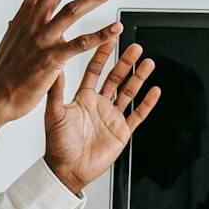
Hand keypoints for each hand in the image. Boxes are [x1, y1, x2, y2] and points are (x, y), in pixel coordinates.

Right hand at [0, 0, 122, 128]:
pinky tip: (116, 29)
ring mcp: (42, 40)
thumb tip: (16, 20)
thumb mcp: (8, 44)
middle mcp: (31, 24)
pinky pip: (81, 43)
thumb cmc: (3, 75)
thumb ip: (17, 29)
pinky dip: (101, 34)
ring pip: (73, 10)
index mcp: (22, 19)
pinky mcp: (52, 59)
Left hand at [42, 41, 159, 194]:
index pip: (95, 70)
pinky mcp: (122, 131)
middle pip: (116, 78)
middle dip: (125, 62)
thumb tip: (55, 69)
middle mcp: (99, 104)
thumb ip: (56, 92)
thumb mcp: (54, 114)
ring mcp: (112, 117)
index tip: (109, 38)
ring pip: (129, 92)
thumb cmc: (58, 144)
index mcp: (83, 98)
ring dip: (139, 78)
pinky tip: (154, 91)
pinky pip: (138, 114)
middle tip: (135, 47)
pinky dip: (147, 103)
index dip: (102, 54)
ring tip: (148, 62)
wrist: (68, 170)